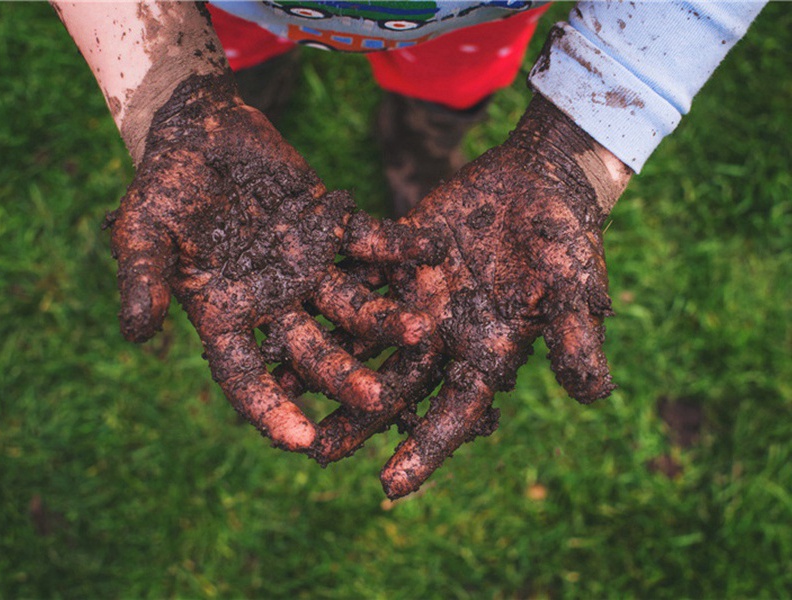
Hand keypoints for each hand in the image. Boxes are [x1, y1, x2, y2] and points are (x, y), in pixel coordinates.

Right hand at [107, 73, 440, 451]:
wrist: (200, 133)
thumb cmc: (163, 186)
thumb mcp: (141, 231)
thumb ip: (143, 278)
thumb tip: (136, 332)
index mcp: (227, 314)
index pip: (247, 374)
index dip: (271, 408)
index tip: (302, 441)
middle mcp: (274, 301)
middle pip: (312, 349)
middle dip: (344, 374)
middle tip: (379, 398)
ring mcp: (309, 267)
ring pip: (352, 302)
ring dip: (385, 317)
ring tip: (422, 329)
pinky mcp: (333, 228)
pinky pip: (370, 242)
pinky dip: (398, 246)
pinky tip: (430, 251)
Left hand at [310, 94, 631, 496]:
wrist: (541, 183)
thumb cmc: (566, 239)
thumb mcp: (576, 289)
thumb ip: (577, 338)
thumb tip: (593, 394)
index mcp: (485, 354)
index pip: (453, 414)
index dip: (424, 449)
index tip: (389, 486)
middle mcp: (443, 336)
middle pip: (396, 388)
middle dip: (359, 420)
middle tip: (317, 453)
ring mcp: (416, 299)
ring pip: (364, 343)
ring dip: (327, 367)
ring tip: (279, 393)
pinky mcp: (396, 259)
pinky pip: (355, 283)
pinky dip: (324, 301)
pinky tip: (285, 314)